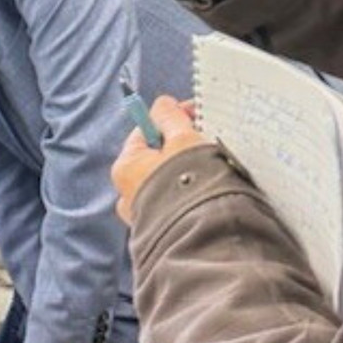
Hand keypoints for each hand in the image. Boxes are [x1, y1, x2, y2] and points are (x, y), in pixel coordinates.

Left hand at [112, 96, 207, 223]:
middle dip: (183, 147)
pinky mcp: (165, 232)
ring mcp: (145, 216)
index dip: (172, 119)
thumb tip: (162, 105)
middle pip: (157, 158)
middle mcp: (128, 194)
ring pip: (169, 182)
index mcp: (125, 168)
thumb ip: (171, 118)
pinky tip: (213, 192)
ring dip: (191, 172)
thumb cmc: (191, 184)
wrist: (206, 237)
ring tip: (217, 169)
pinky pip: (178, 204)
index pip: (146, 131)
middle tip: (210, 141)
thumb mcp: (183, 140)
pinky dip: (193, 195)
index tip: (196, 114)